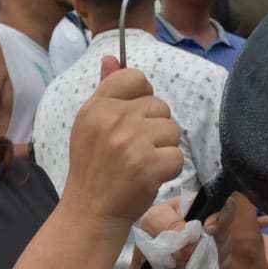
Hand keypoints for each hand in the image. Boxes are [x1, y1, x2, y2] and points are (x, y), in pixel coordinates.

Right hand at [63, 57, 182, 225]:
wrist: (91, 211)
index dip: (142, 98)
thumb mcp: (90, 125)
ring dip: (163, 149)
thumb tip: (112, 57)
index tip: (133, 120)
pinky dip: (169, 169)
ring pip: (171, 130)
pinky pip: (177, 156)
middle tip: (134, 150)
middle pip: (159, 106)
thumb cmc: (94, 167)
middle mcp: (112, 119)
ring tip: (141, 163)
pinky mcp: (148, 165)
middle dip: (154, 128)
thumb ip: (106, 90)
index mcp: (96, 106)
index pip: (135, 78)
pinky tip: (149, 177)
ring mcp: (130, 142)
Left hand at [140, 196, 236, 268]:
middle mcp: (213, 224)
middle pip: (225, 233)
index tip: (208, 228)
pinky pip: (221, 268)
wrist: (146, 254)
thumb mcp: (155, 219)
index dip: (222, 218)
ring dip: (198, 260)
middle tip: (179, 251)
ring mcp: (216, 244)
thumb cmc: (151, 228)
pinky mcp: (215, 262)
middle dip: (202, 245)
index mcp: (200, 206)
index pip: (227, 207)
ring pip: (223, 252)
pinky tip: (187, 268)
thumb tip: (193, 234)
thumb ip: (172, 224)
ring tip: (177, 259)